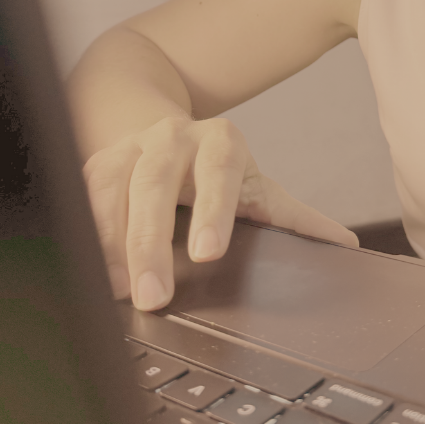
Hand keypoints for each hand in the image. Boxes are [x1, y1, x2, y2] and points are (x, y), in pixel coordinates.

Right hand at [82, 115, 358, 309]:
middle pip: (154, 182)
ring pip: (109, 186)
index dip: (213, 209)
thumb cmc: (215, 170)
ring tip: (113, 293)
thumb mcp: (254, 188)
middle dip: (149, 240)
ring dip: (106, 241)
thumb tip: (346, 248)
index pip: (219, 171)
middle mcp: (170, 137)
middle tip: (152, 297)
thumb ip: (292, 217)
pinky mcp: (93, 160)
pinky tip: (82, 271)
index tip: (207, 254)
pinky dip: (78, 233)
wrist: (163, 126)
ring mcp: (128, 146)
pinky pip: (78, 194)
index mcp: (219, 142)